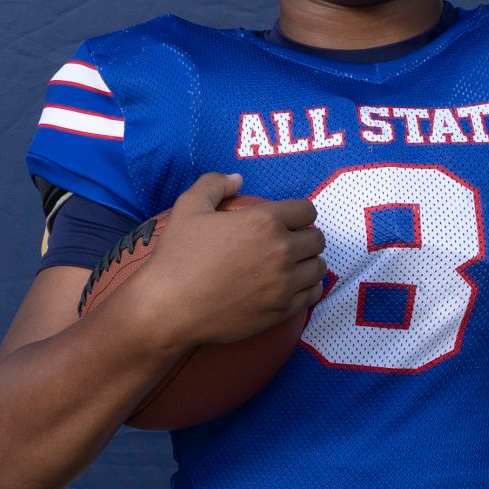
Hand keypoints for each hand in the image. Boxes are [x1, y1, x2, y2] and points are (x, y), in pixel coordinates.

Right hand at [120, 173, 325, 349]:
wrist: (170, 308)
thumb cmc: (177, 257)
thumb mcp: (188, 208)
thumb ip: (214, 184)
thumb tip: (237, 178)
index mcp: (264, 221)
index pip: (306, 210)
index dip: (299, 213)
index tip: (289, 220)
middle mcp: (281, 250)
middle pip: (317, 239)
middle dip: (306, 237)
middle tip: (290, 243)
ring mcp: (284, 283)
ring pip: (318, 267)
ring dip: (309, 263)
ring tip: (294, 265)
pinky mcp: (282, 310)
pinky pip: (313, 295)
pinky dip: (307, 288)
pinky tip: (293, 286)